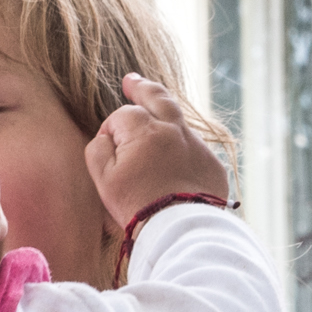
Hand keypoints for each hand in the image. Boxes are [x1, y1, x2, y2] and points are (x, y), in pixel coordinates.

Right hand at [85, 73, 229, 227]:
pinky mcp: (212, 165)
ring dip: (165, 120)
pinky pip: (195, 150)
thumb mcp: (104, 180)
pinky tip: (174, 167)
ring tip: (154, 123)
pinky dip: (182, 153)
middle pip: (157, 96)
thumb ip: (98, 149)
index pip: (122, 115)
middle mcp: (175, 130)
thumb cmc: (137, 206)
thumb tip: (106, 135)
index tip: (108, 152)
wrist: (180, 231)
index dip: (110, 131)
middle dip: (141, 87)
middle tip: (131, 80)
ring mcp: (197, 146)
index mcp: (145, 130)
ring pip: (179, 123)